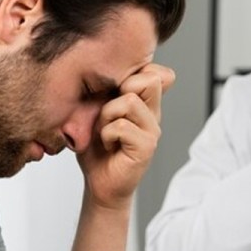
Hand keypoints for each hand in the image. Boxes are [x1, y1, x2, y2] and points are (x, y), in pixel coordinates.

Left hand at [77, 63, 174, 209]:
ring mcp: (152, 130)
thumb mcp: (96, 111)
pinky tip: (106, 144)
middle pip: (149, 78)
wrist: (98, 183)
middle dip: (119, 89)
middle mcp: (152, 113)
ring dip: (107, 115)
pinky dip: (106, 134)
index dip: (133, 73)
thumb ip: (106, 91)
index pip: (155, 71)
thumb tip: (100, 67)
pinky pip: (122, 126)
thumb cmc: (96, 148)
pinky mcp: (146, 147)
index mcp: (144, 102)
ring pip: (129, 101)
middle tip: (107, 113)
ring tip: (104, 131)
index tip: (113, 92)